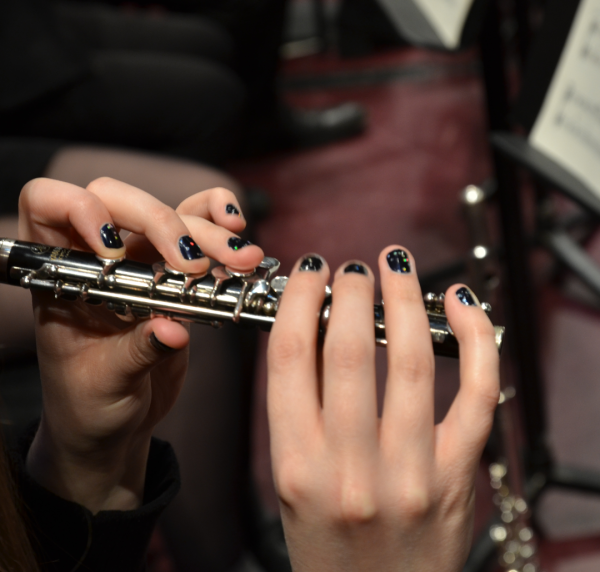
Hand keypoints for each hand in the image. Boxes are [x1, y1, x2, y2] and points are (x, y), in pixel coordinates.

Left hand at [20, 177, 263, 512]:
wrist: (114, 425)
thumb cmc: (89, 404)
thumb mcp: (105, 383)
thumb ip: (136, 352)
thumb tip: (171, 328)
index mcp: (59, 274)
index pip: (47, 205)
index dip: (78, 208)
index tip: (114, 251)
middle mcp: (96, 256)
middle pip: (119, 199)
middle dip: (161, 221)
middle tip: (192, 266)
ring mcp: (139, 259)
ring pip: (170, 212)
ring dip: (209, 230)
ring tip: (242, 259)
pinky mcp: (175, 271)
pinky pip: (199, 228)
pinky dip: (221, 224)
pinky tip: (240, 238)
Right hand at [267, 248, 498, 571]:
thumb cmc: (328, 544)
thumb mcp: (292, 478)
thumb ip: (300, 407)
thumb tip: (317, 328)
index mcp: (296, 466)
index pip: (290, 357)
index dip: (301, 300)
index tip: (311, 274)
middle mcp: (351, 469)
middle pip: (347, 349)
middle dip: (351, 291)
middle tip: (353, 269)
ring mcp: (411, 472)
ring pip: (412, 359)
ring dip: (404, 298)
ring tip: (396, 266)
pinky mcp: (459, 475)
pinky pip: (477, 392)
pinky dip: (475, 338)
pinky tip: (460, 303)